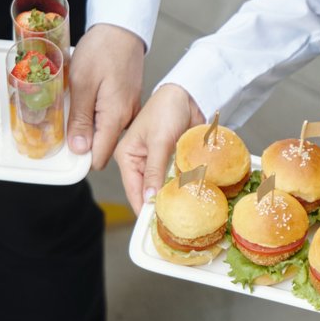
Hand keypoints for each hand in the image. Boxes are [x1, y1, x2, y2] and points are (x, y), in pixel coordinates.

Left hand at [66, 22, 145, 166]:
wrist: (121, 27)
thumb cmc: (102, 49)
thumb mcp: (82, 83)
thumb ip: (80, 119)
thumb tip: (78, 149)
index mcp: (116, 116)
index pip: (99, 158)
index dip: (80, 156)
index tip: (65, 143)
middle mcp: (127, 117)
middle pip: (102, 146)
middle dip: (83, 139)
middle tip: (67, 115)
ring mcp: (130, 109)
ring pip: (106, 131)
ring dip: (89, 124)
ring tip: (77, 100)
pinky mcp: (128, 100)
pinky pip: (111, 117)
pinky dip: (97, 112)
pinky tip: (88, 94)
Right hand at [114, 82, 201, 213]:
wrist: (188, 95)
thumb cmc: (166, 110)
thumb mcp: (159, 141)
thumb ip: (154, 170)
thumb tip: (149, 198)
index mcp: (128, 157)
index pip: (133, 189)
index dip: (143, 207)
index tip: (154, 224)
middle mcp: (140, 163)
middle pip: (148, 192)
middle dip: (159, 203)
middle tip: (173, 220)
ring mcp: (157, 163)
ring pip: (163, 187)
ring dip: (173, 195)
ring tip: (183, 209)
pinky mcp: (173, 161)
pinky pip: (176, 179)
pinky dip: (182, 185)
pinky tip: (191, 194)